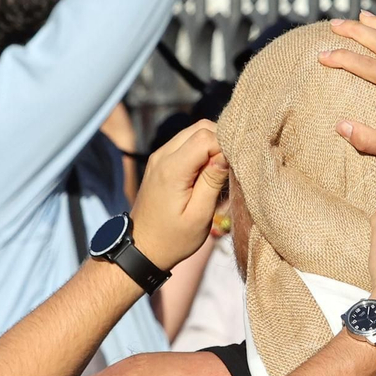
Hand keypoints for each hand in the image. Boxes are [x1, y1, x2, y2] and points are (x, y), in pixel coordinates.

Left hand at [129, 120, 228, 271]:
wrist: (142, 248)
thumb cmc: (173, 239)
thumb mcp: (199, 216)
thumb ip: (212, 182)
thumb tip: (226, 154)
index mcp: (172, 169)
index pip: (206, 136)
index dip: (226, 147)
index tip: (233, 170)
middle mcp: (162, 156)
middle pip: (201, 128)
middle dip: (221, 143)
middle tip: (229, 170)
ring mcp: (159, 156)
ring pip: (193, 132)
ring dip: (211, 146)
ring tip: (219, 174)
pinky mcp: (160, 161)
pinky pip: (185, 143)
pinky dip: (201, 151)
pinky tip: (206, 174)